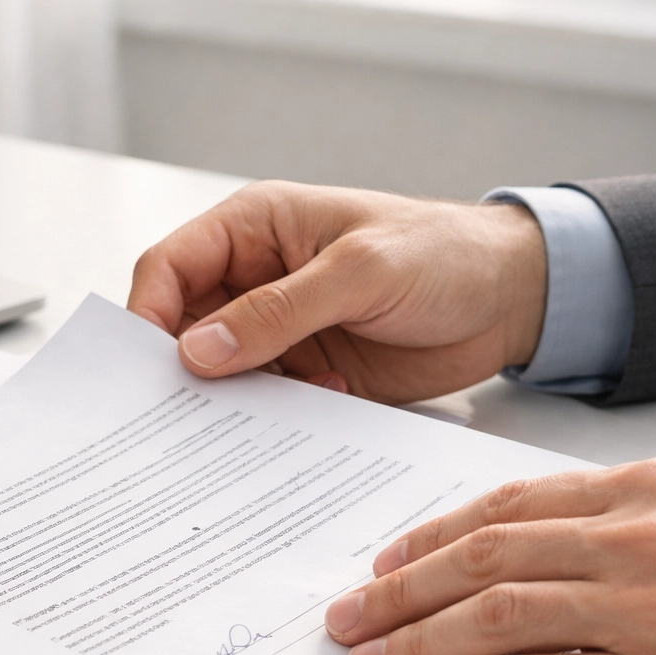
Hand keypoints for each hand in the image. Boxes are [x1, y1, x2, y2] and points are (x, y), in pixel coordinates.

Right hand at [127, 180, 546, 402]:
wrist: (513, 298)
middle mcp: (257, 279)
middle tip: (177, 414)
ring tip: (244, 425)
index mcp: (255, 229)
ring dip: (229, 401)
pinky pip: (265, 402)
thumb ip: (279, 311)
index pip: (170, 268)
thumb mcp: (360, 272)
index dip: (148, 314)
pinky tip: (303, 417)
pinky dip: (270, 419)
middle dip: (180, 369)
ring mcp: (281, 329)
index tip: (143, 368)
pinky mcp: (308, 371)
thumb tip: (199, 349)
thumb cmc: (444, 253)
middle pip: (184, 327)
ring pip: (221, 372)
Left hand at [323, 459, 655, 654]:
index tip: (386, 562)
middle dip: (398, 590)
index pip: (504, 505)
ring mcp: (638, 609)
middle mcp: (630, 538)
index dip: (430, 537)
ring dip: (413, 643)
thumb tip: (516, 547)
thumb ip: (608, 522)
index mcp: (637, 491)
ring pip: (491, 617)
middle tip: (348, 615)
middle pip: (481, 557)